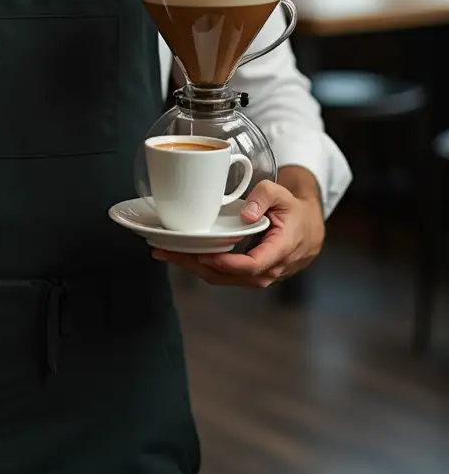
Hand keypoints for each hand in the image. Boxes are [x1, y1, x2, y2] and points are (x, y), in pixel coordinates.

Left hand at [151, 170, 325, 288]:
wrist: (307, 229)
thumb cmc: (293, 211)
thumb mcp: (282, 194)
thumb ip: (264, 197)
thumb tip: (246, 214)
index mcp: (280, 250)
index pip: (252, 265)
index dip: (228, 264)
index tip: (204, 255)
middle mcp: (269, 269)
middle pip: (231, 276)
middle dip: (197, 266)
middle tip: (169, 252)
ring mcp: (258, 275)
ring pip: (224, 279)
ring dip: (194, 268)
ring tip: (166, 253)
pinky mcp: (248, 275)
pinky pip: (224, 276)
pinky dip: (201, 267)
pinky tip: (181, 256)